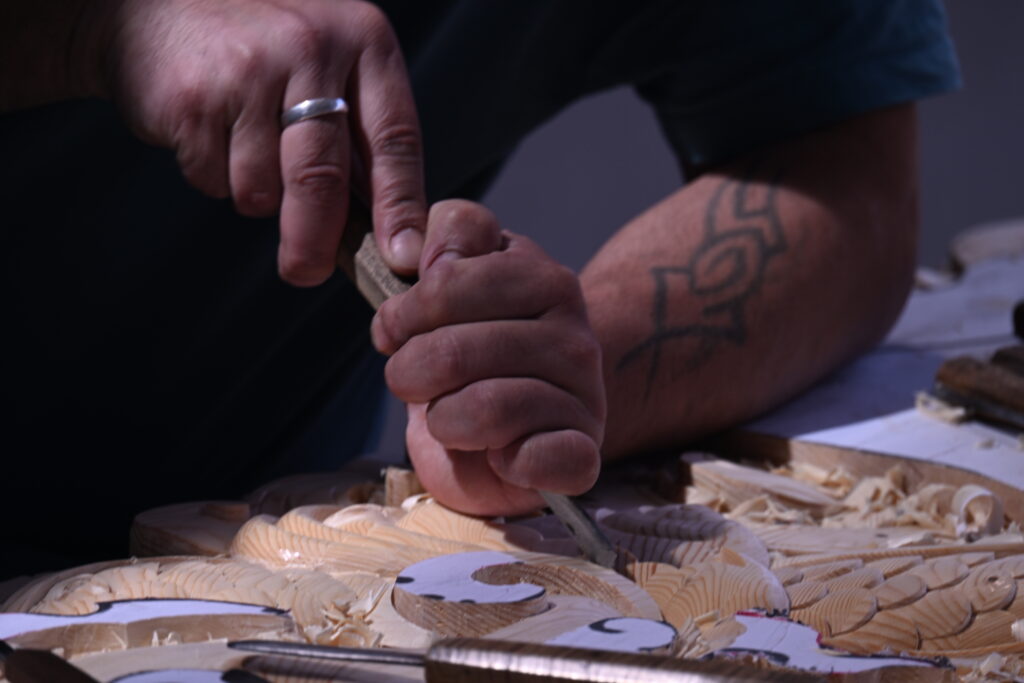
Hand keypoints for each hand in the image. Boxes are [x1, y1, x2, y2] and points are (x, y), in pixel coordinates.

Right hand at [89, 0, 425, 284]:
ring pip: (262, 189)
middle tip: (307, 273)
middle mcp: (312, 48)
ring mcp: (249, 71)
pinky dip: (214, 177)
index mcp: (364, 42)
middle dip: (315, 241)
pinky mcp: (194, 98)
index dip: (400, 207)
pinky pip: (215, 179)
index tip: (403, 257)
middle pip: (322, 177)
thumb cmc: (264, 54)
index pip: (395, 140)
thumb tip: (392, 237)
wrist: (158, 10)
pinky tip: (211, 134)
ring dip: (255, 195)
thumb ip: (360, 139)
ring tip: (245, 149)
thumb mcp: (331, 69)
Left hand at [372, 200, 605, 515]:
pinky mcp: (581, 455)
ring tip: (451, 418)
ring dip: (444, 421)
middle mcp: (574, 334)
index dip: (404, 312)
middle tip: (415, 381)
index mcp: (544, 280)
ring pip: (483, 409)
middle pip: (450, 351)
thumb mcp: (459, 278)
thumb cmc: (475, 351)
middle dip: (411, 373)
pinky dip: (502, 464)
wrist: (518, 424)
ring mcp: (584, 396)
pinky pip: (532, 461)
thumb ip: (450, 236)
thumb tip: (418, 250)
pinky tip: (499, 455)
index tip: (398, 329)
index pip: (445, 279)